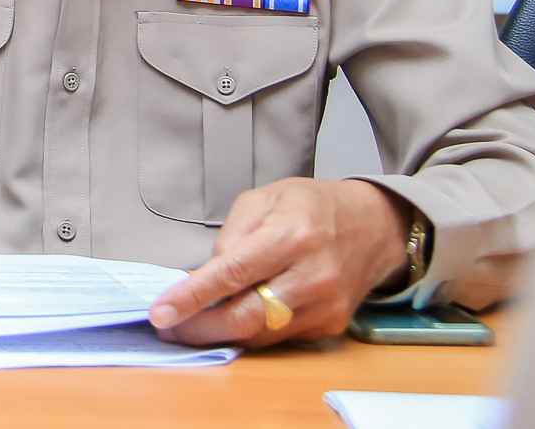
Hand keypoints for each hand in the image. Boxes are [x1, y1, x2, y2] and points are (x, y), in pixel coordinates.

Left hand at [149, 178, 410, 346]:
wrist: (374, 226)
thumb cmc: (311, 206)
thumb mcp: (265, 198)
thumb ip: (232, 233)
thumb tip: (207, 273)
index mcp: (292, 236)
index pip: (233, 273)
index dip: (193, 296)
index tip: (160, 313)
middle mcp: (313, 276)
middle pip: (247, 316)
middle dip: (200, 328)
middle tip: (167, 328)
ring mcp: (326, 307)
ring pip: (261, 334)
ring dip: (220, 334)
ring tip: (188, 325)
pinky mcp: (331, 326)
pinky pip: (280, 337)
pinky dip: (250, 332)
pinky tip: (229, 321)